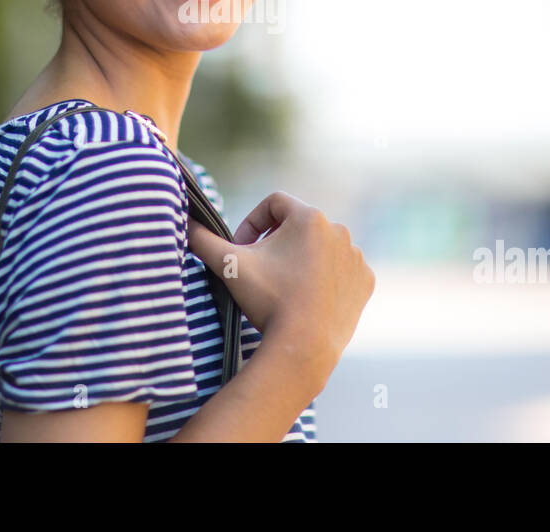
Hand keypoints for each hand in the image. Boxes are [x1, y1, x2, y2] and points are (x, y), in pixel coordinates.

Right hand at [187, 192, 374, 381]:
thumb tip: (183, 223)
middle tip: (261, 272)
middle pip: (298, 226)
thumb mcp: (229, 266)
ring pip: (320, 247)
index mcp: (309, 217)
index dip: (252, 222)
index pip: (274, 204)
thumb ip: (202, 239)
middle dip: (277, 244)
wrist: (304, 347)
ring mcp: (355, 256)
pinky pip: (342, 270)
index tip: (243, 248)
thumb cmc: (267, 300)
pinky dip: (326, 279)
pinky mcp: (365, 280)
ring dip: (302, 259)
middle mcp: (339, 230)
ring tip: (284, 286)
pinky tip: (309, 298)